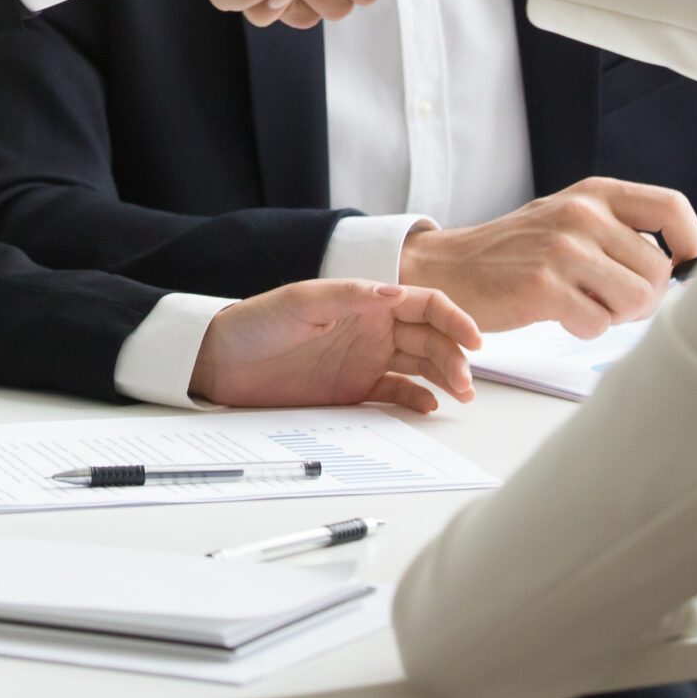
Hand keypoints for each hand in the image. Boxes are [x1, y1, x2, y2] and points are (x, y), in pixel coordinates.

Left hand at [190, 279, 479, 411]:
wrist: (222, 362)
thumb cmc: (256, 323)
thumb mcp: (301, 303)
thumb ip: (348, 296)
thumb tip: (394, 291)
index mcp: (366, 300)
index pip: (424, 304)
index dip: (454, 318)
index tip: (474, 340)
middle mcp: (373, 327)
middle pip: (430, 337)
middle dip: (455, 356)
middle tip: (465, 382)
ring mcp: (367, 358)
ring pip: (421, 365)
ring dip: (445, 377)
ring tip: (460, 396)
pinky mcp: (356, 387)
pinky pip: (397, 392)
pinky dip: (417, 399)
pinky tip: (429, 406)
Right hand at [395, 178, 696, 335]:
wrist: (449, 267)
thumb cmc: (517, 252)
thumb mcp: (569, 221)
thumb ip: (620, 233)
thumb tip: (683, 269)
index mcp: (593, 194)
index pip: (671, 208)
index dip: (691, 243)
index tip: (682, 267)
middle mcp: (581, 214)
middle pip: (659, 271)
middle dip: (643, 298)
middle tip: (610, 300)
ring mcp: (562, 249)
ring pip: (637, 300)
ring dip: (616, 315)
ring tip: (585, 304)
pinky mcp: (543, 287)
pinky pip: (599, 323)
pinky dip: (585, 329)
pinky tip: (559, 313)